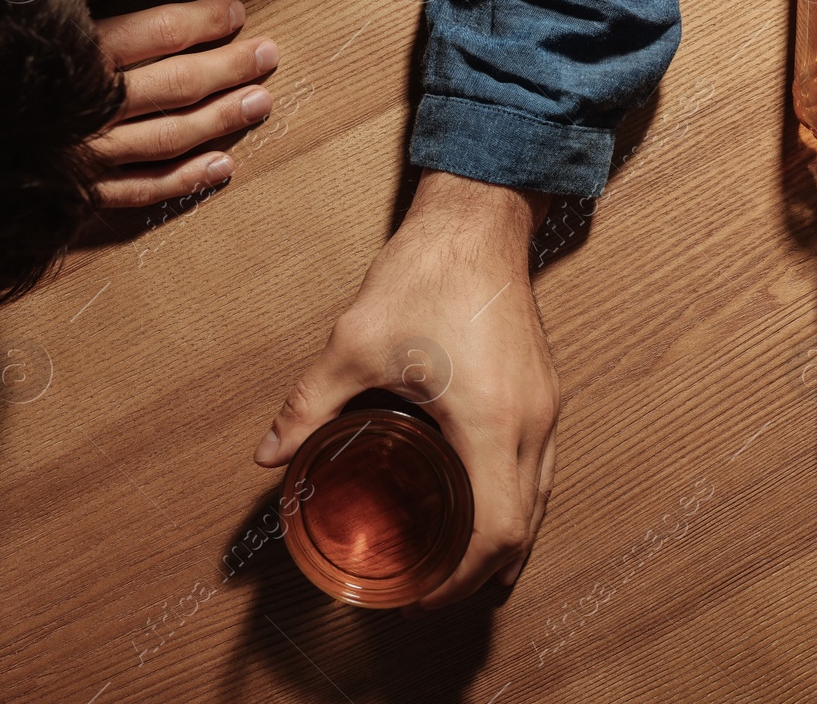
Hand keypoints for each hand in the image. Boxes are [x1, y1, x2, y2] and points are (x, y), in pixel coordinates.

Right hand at [79, 0, 278, 206]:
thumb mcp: (21, 3)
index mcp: (77, 52)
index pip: (160, 32)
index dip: (204, 21)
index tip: (235, 13)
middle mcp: (90, 104)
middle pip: (178, 84)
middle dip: (230, 68)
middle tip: (267, 55)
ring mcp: (88, 152)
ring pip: (170, 137)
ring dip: (221, 121)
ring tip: (261, 103)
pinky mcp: (80, 191)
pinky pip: (142, 188)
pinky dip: (186, 179)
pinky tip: (224, 166)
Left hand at [253, 171, 559, 608]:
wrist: (477, 221)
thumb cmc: (425, 275)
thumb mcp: (354, 344)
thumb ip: (310, 404)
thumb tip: (270, 454)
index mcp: (491, 423)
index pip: (494, 532)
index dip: (460, 579)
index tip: (421, 595)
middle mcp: (531, 424)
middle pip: (523, 530)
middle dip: (480, 573)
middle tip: (430, 591)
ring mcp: (546, 408)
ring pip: (539, 501)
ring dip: (502, 542)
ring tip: (456, 565)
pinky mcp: (544, 391)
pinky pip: (541, 469)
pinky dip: (515, 502)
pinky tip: (481, 503)